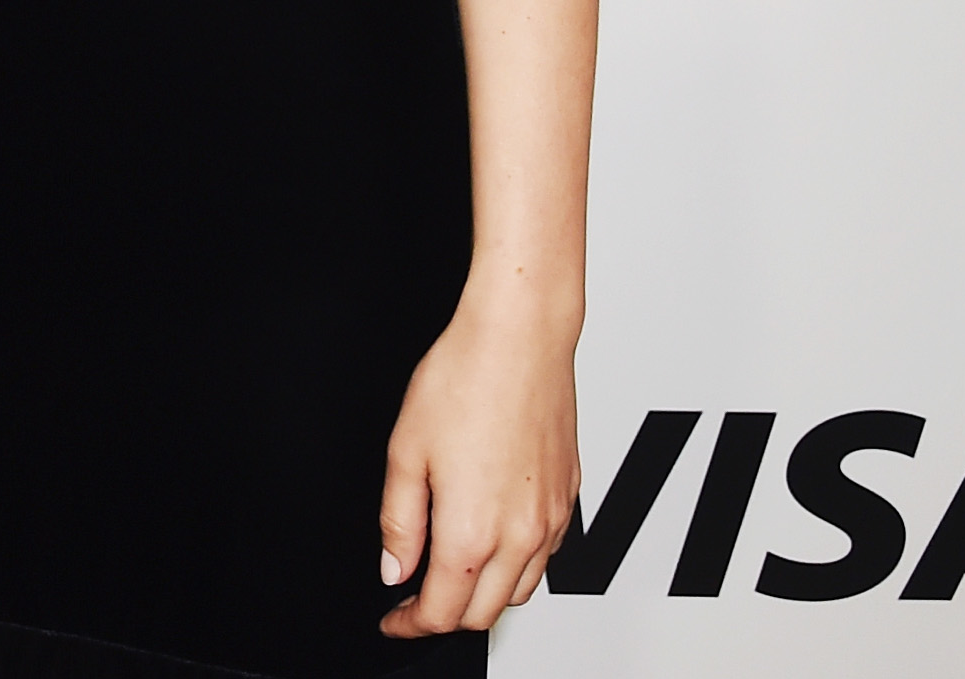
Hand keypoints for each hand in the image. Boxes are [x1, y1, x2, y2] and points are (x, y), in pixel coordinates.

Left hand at [376, 290, 577, 636]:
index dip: (410, 624)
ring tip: (450, 573)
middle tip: (414, 599)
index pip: (442, 612)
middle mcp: (520, 536)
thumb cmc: (463, 380)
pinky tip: (493, 542)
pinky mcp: (570, 499)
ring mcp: (552, 520)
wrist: (519, 340)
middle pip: (484, 614)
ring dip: (484, 596)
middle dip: (445, 617)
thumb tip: (395, 567)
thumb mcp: (405, 452)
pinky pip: (546, 558)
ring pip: (520, 591)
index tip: (393, 619)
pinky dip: (517, 568)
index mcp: (472, 533)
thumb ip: (399, 522)